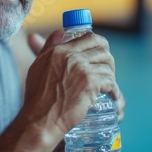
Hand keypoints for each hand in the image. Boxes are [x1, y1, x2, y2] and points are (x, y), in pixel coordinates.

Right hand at [21, 30, 124, 145]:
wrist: (41, 119)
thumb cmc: (37, 97)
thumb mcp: (38, 66)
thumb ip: (48, 47)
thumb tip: (60, 32)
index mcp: (59, 50)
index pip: (87, 36)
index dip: (97, 43)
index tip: (100, 51)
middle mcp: (71, 56)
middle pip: (101, 46)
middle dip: (107, 56)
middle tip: (106, 67)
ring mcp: (82, 69)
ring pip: (107, 65)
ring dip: (110, 74)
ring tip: (107, 84)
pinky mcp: (90, 84)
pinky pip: (110, 82)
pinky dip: (113, 89)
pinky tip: (112, 95)